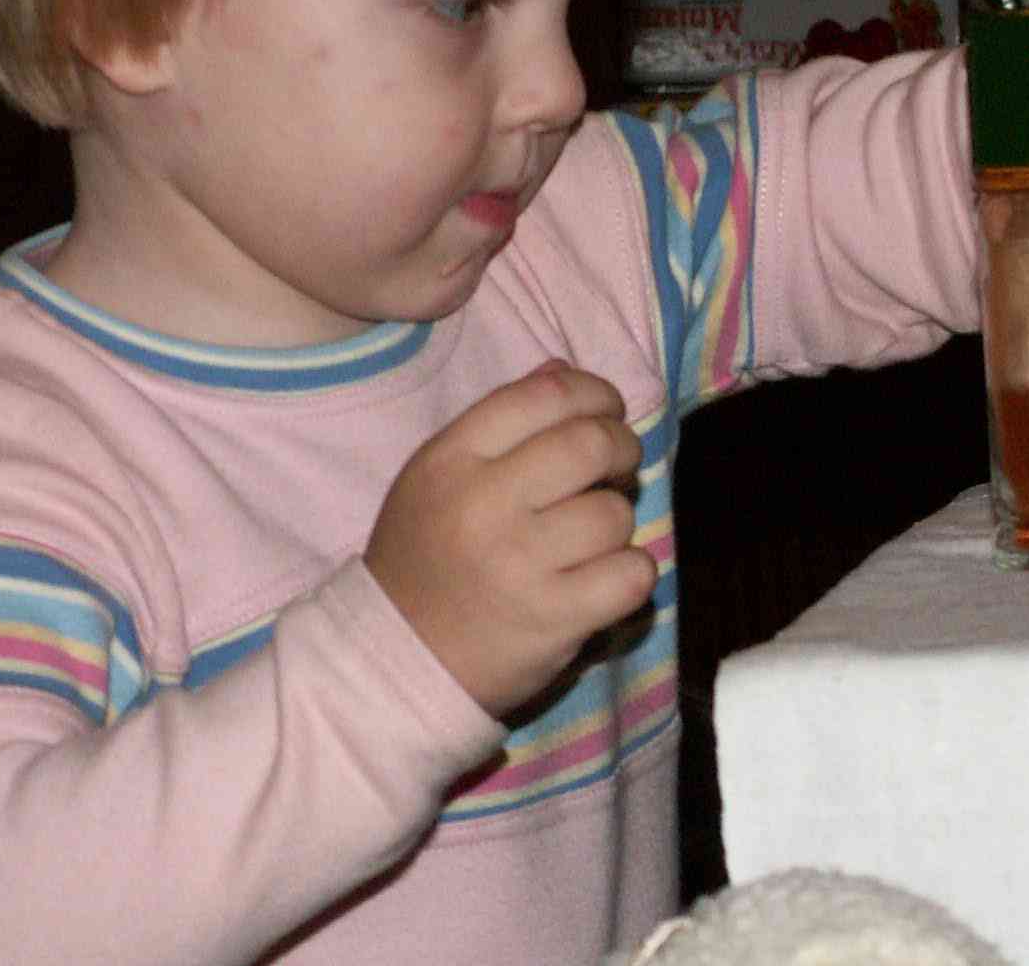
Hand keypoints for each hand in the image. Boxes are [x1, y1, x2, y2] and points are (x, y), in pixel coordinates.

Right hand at [365, 361, 656, 718]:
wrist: (397, 657)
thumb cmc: (426, 556)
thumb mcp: (439, 474)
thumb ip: (501, 421)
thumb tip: (564, 371)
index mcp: (453, 458)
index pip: (546, 394)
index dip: (593, 393)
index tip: (604, 412)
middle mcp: (484, 503)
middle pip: (592, 443)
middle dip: (621, 450)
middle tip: (614, 471)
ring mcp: (520, 564)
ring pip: (615, 512)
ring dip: (616, 521)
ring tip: (590, 538)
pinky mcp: (554, 618)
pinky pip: (631, 574)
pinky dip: (630, 573)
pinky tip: (603, 578)